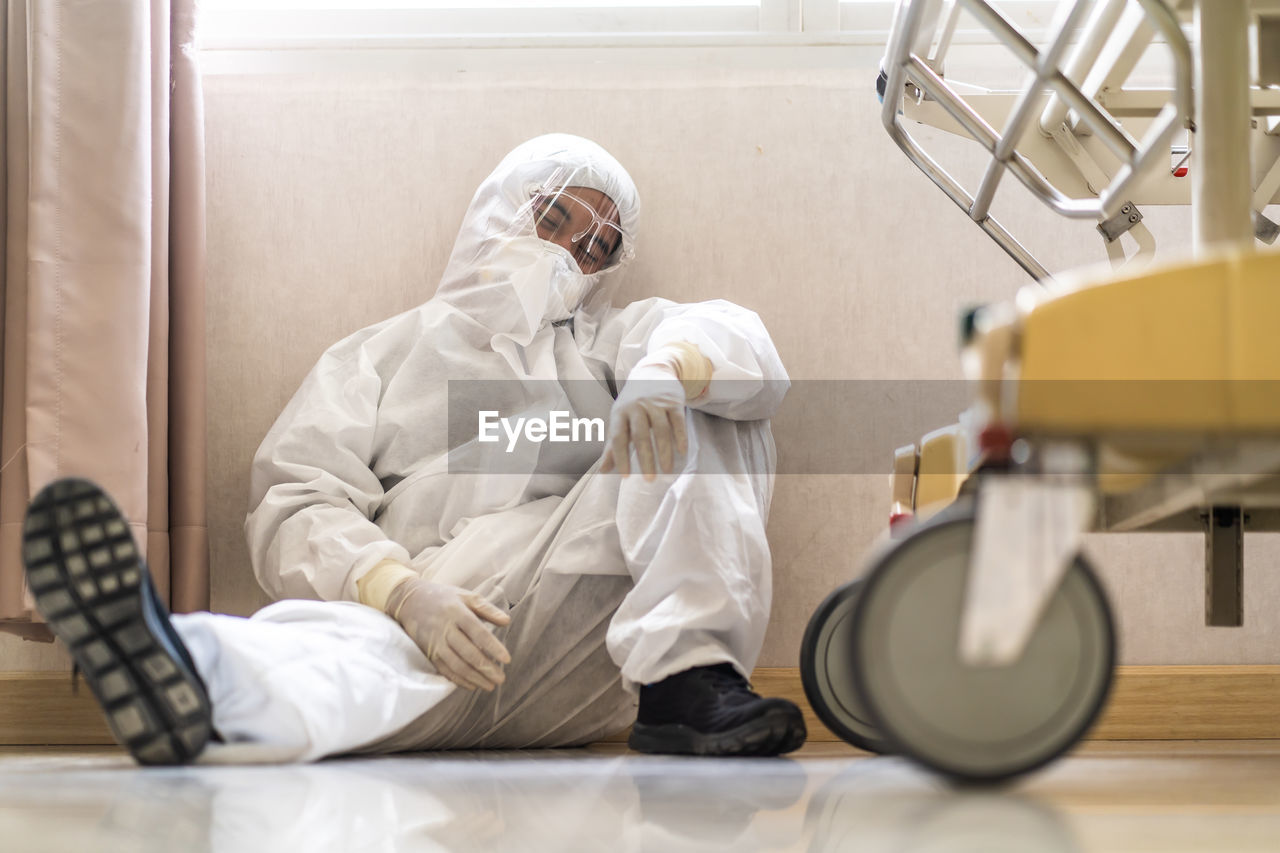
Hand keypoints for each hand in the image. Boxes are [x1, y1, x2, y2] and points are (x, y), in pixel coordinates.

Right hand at [385, 578, 511, 690]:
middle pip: (468, 653)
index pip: (479, 633)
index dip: (493, 647)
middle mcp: (445, 628)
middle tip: (501, 679)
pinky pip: (444, 670)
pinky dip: (458, 680)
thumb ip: (487, 609)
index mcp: (457, 612)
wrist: (409, 600)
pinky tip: (472, 685)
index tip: (507, 659)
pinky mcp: (428, 652)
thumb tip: (507, 621)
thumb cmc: (443, 597)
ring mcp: (435, 642)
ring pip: (457, 665)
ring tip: (490, 686)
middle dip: (486, 668)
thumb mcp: (466, 596)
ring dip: (474, 678)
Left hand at [601, 364, 688, 479]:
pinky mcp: (673, 401)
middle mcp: (637, 406)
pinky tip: (682, 453)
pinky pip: (678, 422)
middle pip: (641, 436)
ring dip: (665, 453)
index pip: (618, 437)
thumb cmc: (632, 403)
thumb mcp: (619, 419)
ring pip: (661, 431)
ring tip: (667, 471)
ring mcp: (656, 403)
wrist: (653, 372)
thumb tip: (603, 471)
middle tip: (649, 479)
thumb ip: (612, 445)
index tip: (625, 477)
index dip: (621, 457)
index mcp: (620, 412)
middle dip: (645, 459)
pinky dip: (680, 438)